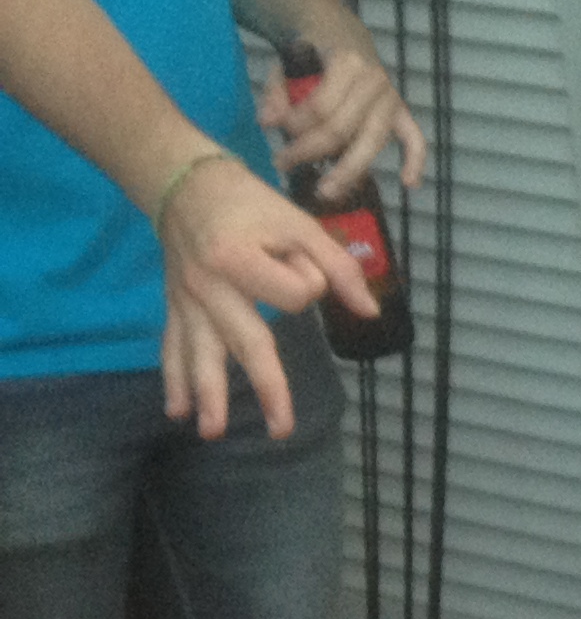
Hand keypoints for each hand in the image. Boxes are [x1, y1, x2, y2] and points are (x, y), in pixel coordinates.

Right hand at [155, 154, 369, 439]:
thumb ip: (337, 267)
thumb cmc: (250, 205)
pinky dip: (174, 378)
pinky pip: (173, 346)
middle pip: (245, 342)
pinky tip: (176, 410)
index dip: (308, 282)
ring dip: (206, 395)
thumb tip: (369, 311)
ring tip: (211, 432)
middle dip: (266, 387)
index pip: (291, 295)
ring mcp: (188, 301)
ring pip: (199, 353)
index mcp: (237, 260)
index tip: (299, 261)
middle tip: (282, 431)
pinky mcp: (176, 307)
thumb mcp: (299, 224)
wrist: (185, 186)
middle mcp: (208, 286)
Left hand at [267, 30, 428, 206]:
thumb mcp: (285, 65)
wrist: (339, 31)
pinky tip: (409, 184)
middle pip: (343, 129)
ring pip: (372, 142)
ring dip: (348, 170)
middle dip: (310, 150)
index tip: (274, 129)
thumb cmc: (310, 53)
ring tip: (326, 192)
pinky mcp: (401, 111)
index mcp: (347, 63)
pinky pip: (414, 139)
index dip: (294, 124)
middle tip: (282, 163)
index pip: (320, 107)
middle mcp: (374, 81)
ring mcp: (391, 98)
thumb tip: (267, 123)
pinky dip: (415, 160)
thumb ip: (276, 94)